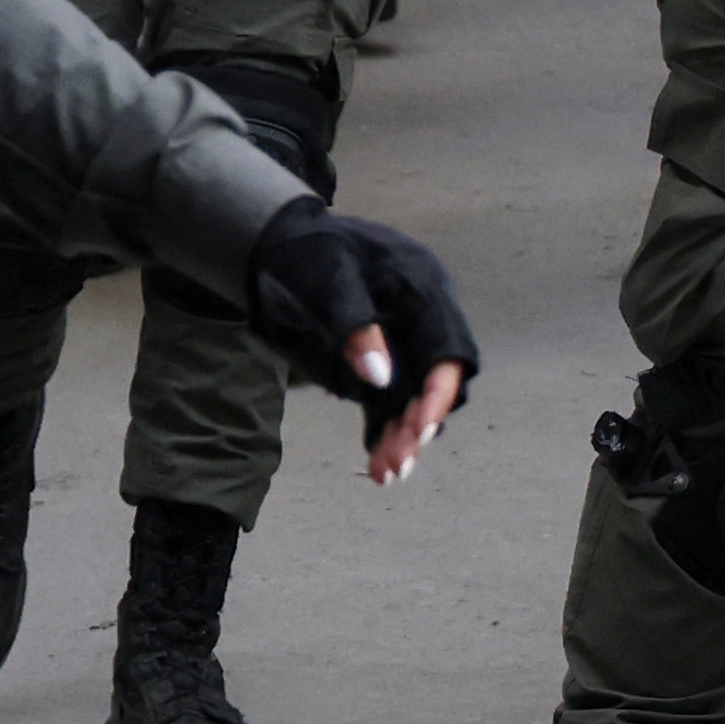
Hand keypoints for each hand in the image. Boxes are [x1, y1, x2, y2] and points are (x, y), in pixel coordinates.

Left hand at [236, 205, 479, 481]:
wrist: (277, 249)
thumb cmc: (306, 254)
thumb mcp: (325, 280)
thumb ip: (353, 324)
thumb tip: (381, 377)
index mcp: (421, 288)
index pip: (446, 347)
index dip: (439, 390)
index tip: (421, 427)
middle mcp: (420, 320)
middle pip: (435, 381)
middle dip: (419, 423)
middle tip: (398, 461)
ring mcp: (400, 344)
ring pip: (411, 400)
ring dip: (402, 438)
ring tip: (386, 474)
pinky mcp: (376, 365)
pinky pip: (386, 405)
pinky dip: (382, 434)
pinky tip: (376, 466)